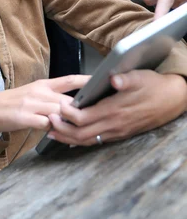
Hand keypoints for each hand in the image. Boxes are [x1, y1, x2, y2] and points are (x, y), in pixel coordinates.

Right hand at [0, 75, 89, 136]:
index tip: (101, 81)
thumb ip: (53, 98)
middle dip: (80, 110)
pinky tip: (56, 134)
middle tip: (94, 116)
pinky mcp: (24, 117)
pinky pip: (45, 124)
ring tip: (78, 129)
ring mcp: (31, 104)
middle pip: (67, 100)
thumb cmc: (15, 103)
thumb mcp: (34, 94)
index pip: (69, 80)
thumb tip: (73, 105)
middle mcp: (39, 92)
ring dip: (68, 122)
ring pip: (58, 112)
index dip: (85, 81)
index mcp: (43, 84)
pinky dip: (53, 130)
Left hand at [47, 70, 186, 145]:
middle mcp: (114, 125)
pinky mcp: (120, 133)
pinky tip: (72, 138)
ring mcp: (117, 131)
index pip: (83, 118)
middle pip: (81, 134)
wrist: (171, 99)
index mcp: (114, 110)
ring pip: (88, 141)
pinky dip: (81, 140)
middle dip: (62, 129)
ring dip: (69, 138)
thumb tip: (113, 79)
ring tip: (52, 133)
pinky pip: (97, 140)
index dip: (67, 115)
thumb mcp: (140, 77)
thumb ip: (124, 80)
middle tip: (47, 122)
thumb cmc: (153, 86)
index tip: (56, 106)